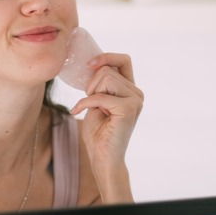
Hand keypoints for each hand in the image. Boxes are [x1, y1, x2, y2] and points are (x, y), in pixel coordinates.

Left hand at [70, 53, 142, 201]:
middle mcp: (137, 93)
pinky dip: (85, 103)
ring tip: (91, 109)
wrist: (103, 158)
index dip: (106, 57)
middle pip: (108, 70)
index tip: (89, 64)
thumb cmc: (98, 132)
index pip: (124, 60)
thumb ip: (101, 83)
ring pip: (105, 78)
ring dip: (90, 93)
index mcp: (131, 89)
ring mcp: (135, 100)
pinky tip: (78, 112)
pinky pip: (100, 96)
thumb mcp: (97, 100)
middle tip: (89, 102)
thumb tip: (94, 63)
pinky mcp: (129, 109)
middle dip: (91, 84)